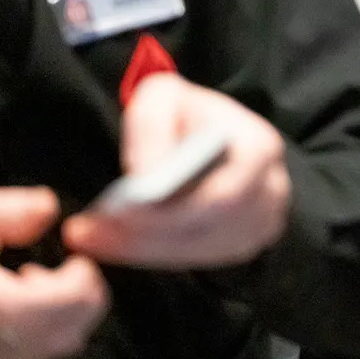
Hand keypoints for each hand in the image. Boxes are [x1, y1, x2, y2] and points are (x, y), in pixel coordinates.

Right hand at [0, 180, 107, 358]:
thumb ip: (3, 205)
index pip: (28, 306)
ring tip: (40, 285)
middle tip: (65, 269)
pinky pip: (50, 357)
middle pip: (58, 330)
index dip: (71, 285)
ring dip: (72, 311)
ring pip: (61, 346)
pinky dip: (59, 330)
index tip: (77, 260)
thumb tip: (47, 210)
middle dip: (84, 293)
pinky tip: (34, 308)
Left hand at [64, 73, 290, 267]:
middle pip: (209, 230)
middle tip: (87, 234)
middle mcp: (272, 189)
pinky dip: (155, 257)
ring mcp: (263, 220)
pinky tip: (118, 244)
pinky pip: (200, 261)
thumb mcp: (163, 97)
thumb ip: (150, 125)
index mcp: (259, 147)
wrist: (205, 134)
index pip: (224, 196)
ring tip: (92, 238)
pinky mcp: (244, 241)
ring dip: (143, 251)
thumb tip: (145, 175)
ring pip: (201, 252)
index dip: (173, 212)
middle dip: (146, 236)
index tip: (120, 211)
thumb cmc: (184, 114)